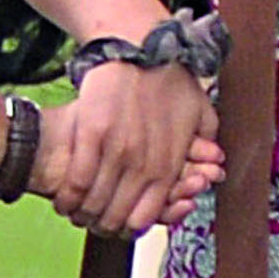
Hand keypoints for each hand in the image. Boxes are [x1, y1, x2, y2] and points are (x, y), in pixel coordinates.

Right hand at [39, 58, 218, 238]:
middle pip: (116, 217)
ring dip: (82, 215)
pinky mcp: (92, 135)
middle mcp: (144, 165)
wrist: (140, 47)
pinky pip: (76, 180)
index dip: (126, 230)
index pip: (144, 219)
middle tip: (91, 223)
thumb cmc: (168, 78)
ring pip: (94, 203)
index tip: (116, 227)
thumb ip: (206, 143)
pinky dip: (67, 197)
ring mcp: (117, 151)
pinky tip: (62, 200)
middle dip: (100, 226)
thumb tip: (216, 166)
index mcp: (168, 166)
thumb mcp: (199, 114)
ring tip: (74, 213)